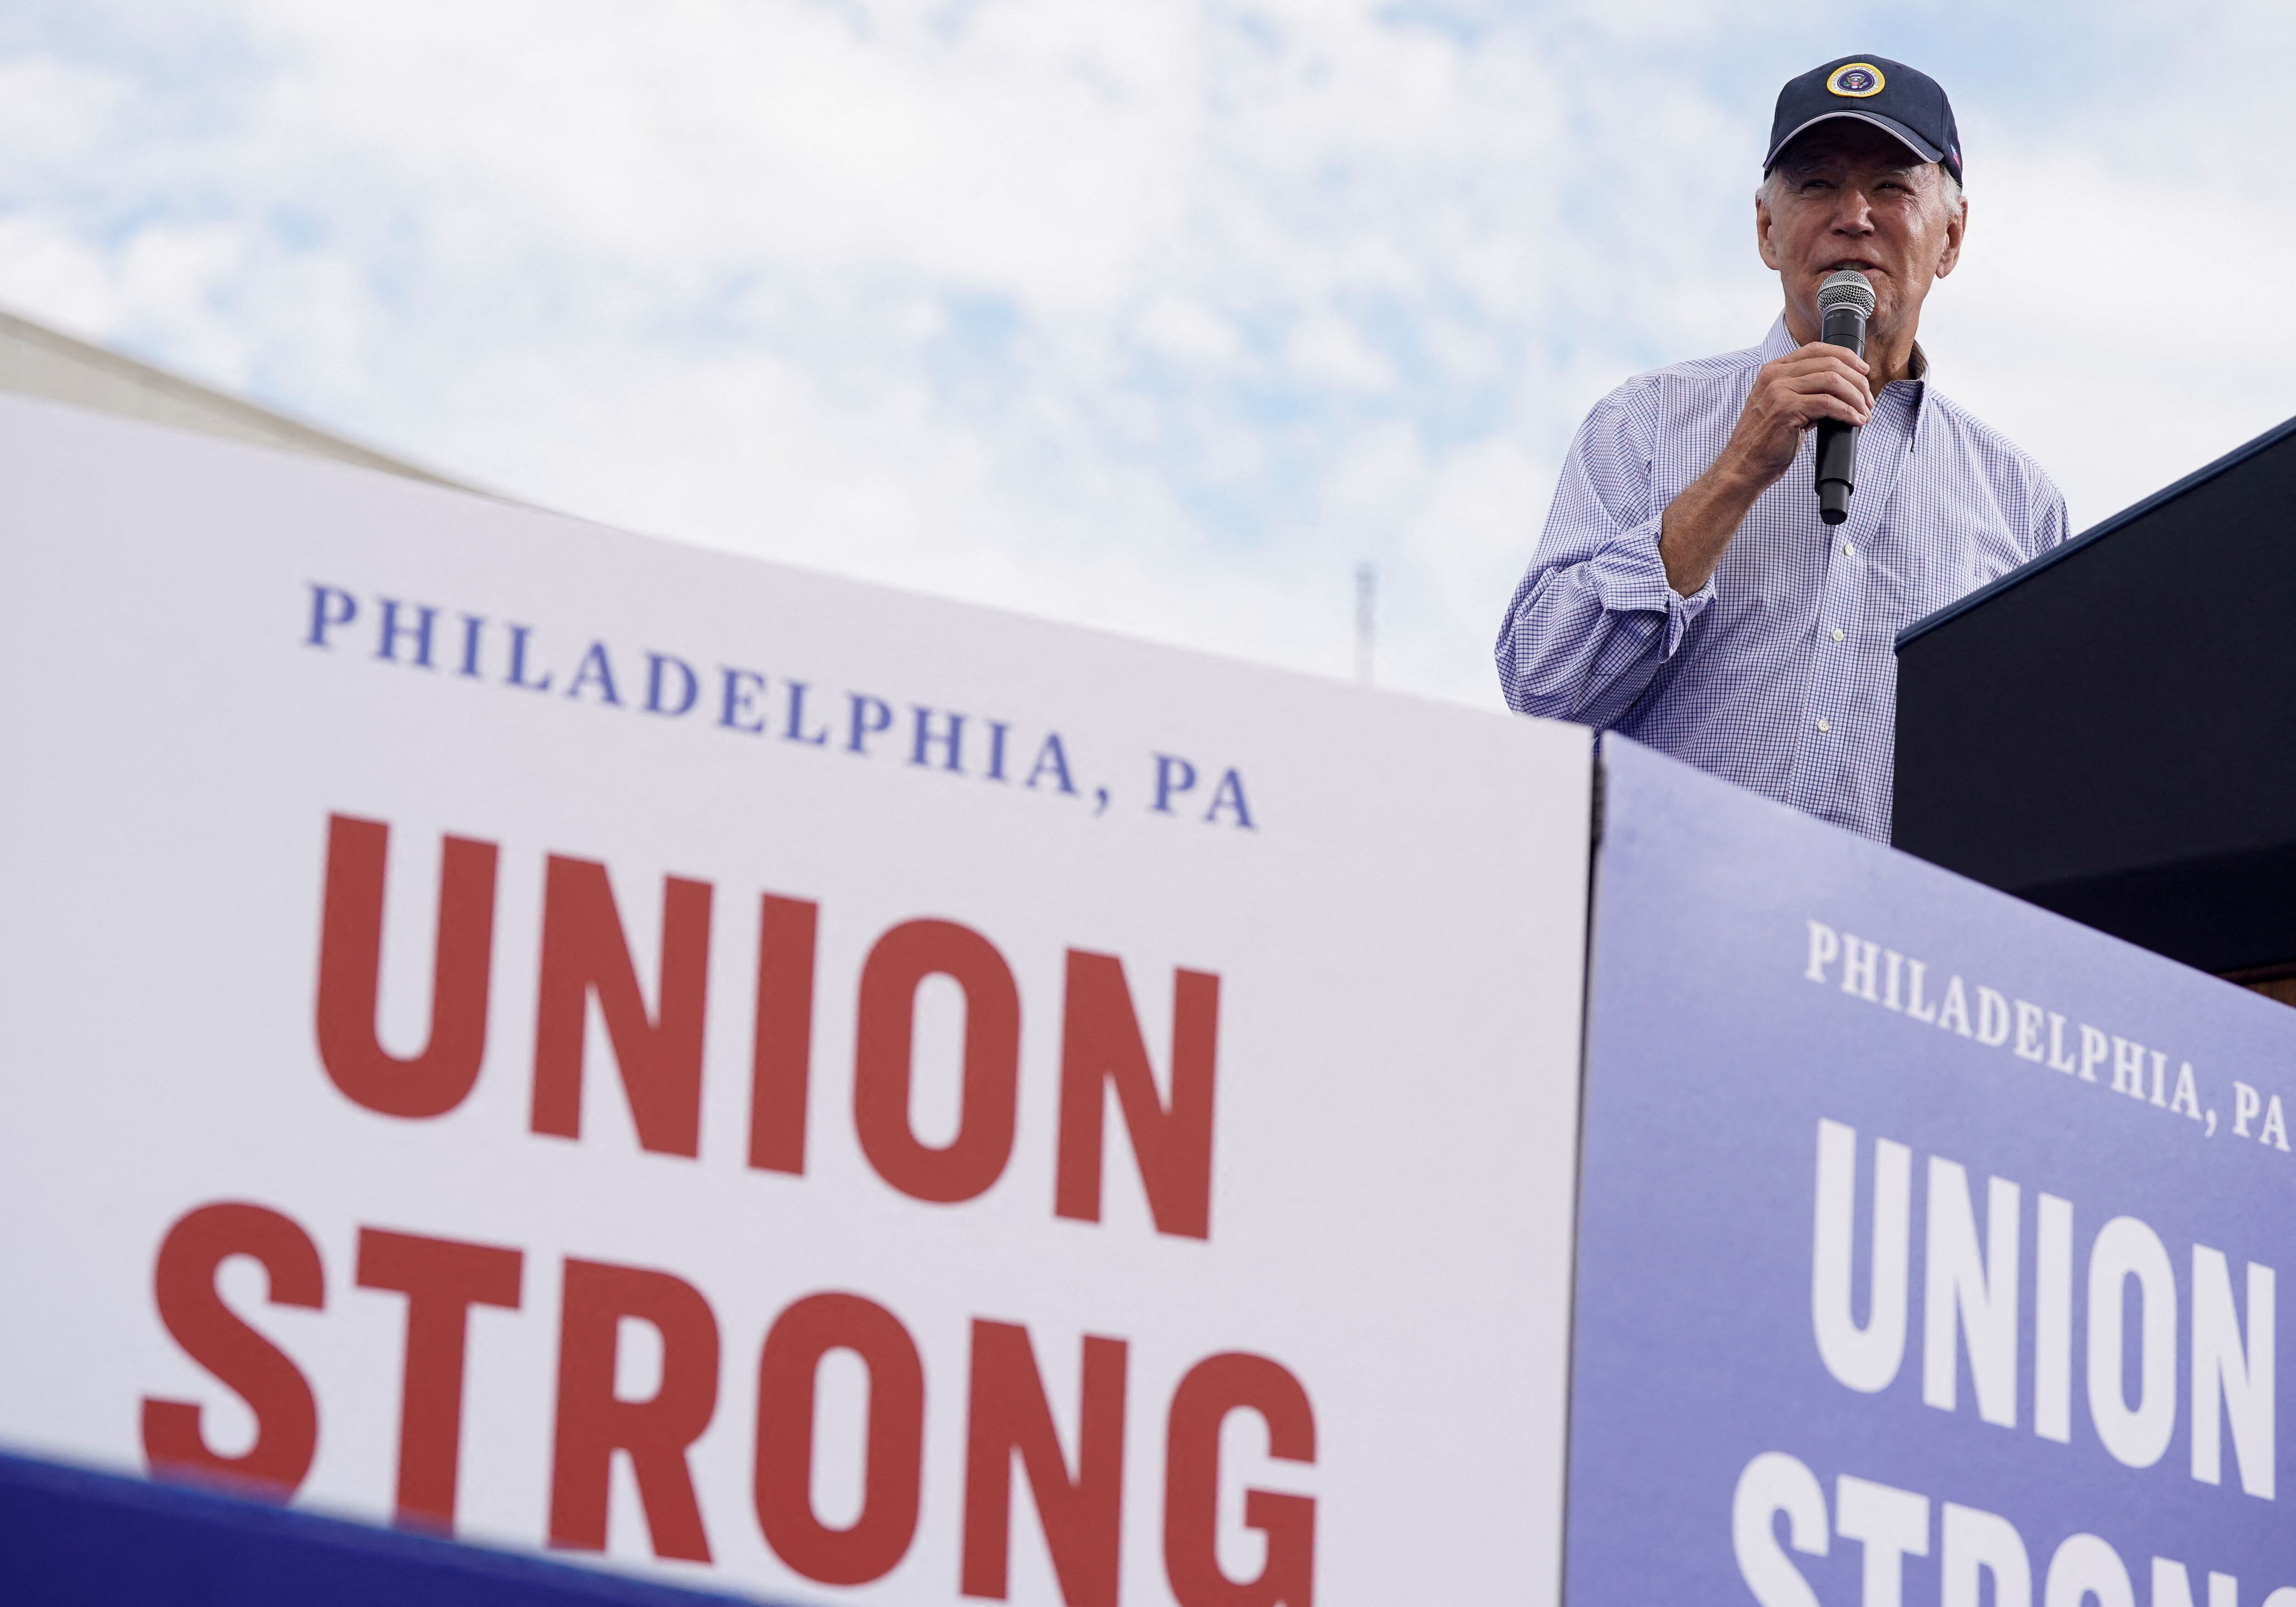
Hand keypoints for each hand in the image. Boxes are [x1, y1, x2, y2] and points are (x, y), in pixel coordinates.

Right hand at [1720, 343, 1873, 487]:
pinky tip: (1855, 421)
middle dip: (1857, 381)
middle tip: (1868, 399)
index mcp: (1774, 369)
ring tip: (1864, 412)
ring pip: (1832, 381)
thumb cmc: (1766, 440)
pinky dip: (1847, 412)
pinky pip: (1828, 404)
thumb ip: (1805, 391)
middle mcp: (1775, 375)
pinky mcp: (1786, 409)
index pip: (1816, 349)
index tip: (1863, 370)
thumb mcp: (1783, 406)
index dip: (1846, 356)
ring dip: (1855, 397)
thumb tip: (1842, 389)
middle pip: (1830, 363)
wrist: (1745, 464)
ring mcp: (1778, 391)